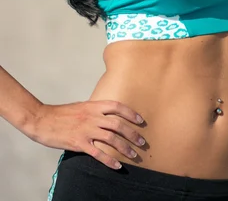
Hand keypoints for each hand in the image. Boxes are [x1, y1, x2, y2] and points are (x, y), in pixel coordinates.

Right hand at [28, 101, 145, 169]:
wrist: (42, 119)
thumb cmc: (60, 114)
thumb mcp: (80, 106)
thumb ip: (94, 110)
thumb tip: (105, 115)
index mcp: (93, 106)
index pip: (117, 106)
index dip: (131, 113)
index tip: (140, 121)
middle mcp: (92, 116)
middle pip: (118, 124)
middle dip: (132, 133)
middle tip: (142, 142)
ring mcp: (86, 130)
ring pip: (111, 139)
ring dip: (125, 147)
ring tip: (134, 155)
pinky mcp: (79, 143)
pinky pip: (98, 153)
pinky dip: (109, 160)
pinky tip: (117, 165)